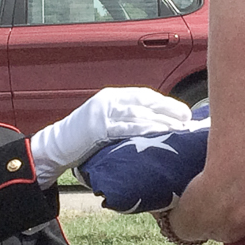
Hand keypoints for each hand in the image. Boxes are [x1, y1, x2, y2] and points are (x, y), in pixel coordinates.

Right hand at [29, 88, 191, 188]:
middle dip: (170, 110)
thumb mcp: (106, 124)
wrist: (55, 147)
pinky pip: (125, 127)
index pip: (145, 97)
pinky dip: (143, 129)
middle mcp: (109, 100)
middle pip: (146, 102)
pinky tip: (158, 133)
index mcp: (113, 97)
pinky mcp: (97, 126)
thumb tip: (153, 129)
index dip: (166, 104)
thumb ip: (125, 122)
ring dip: (162, 120)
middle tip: (189, 120)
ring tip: (180, 128)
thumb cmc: (83, 140)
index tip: (185, 112)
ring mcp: (102, 112)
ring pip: (139, 113)